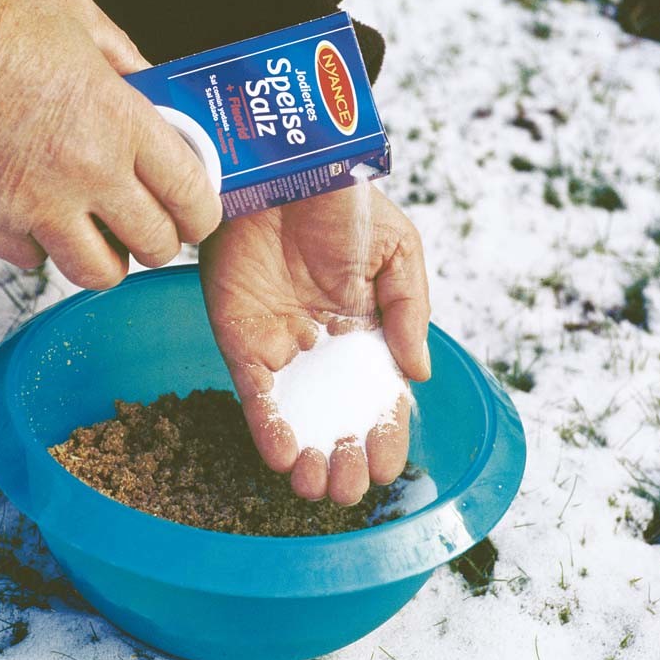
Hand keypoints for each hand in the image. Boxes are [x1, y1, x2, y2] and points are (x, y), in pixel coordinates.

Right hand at [0, 0, 219, 288]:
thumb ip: (131, 66)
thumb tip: (159, 99)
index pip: (192, 199)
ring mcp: (37, 205)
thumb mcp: (82, 21)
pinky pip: (35, 261)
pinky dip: (41, 248)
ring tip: (97, 235)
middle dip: (159, 241)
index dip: (201, 217)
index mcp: (121, 123)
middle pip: (155, 247)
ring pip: (99, 274)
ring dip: (105, 259)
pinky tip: (35, 217)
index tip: (195, 216)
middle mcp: (88, 173)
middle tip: (147, 226)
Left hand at [199, 185, 430, 504]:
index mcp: (368, 332)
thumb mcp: (398, 252)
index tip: (386, 466)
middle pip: (335, 417)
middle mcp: (324, 349)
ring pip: (294, 416)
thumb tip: (418, 376)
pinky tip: (283, 456)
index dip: (384, 435)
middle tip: (347, 489)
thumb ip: (410, 312)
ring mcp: (281, 347)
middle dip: (343, 457)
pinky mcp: (240, 340)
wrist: (284, 170)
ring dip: (305, 456)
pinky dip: (266, 427)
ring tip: (316, 487)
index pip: (379, 398)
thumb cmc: (345, 204)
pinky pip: (253, 394)